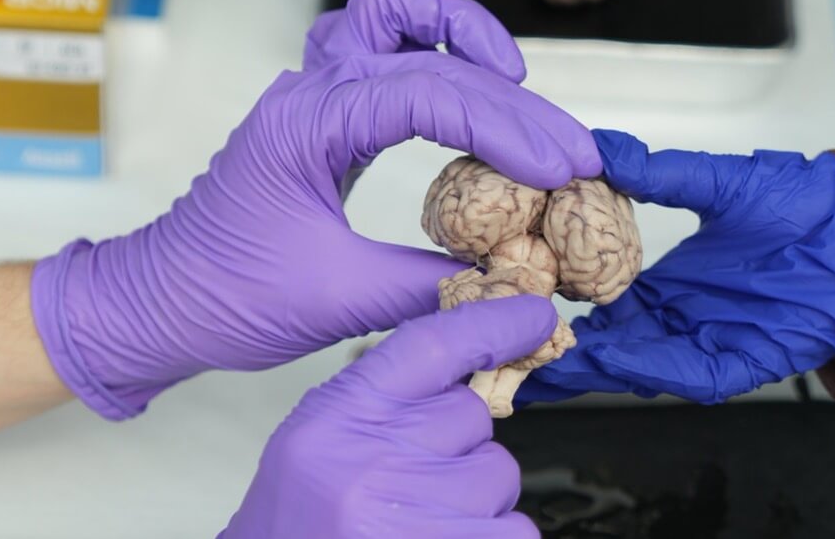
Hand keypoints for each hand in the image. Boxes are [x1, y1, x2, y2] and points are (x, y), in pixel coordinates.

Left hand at [31, 0, 600, 419]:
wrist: (162, 302)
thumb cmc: (228, 298)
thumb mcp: (339, 300)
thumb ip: (431, 283)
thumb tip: (511, 278)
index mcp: (306, 126)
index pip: (426, 96)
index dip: (504, 129)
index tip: (559, 171)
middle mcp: (309, 94)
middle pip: (428, 57)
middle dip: (509, 101)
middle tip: (570, 150)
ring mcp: (313, 98)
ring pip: (389, 16)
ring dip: (458, 31)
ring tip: (517, 75)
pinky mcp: (324, 119)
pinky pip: (380, 54)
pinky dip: (432, 55)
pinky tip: (471, 89)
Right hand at [219, 296, 551, 538]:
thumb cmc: (300, 522)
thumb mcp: (319, 443)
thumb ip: (383, 402)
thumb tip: (463, 374)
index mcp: (341, 418)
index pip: (432, 345)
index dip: (494, 325)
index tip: (534, 317)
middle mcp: (379, 460)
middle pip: (472, 414)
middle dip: (461, 442)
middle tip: (418, 479)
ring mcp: (419, 514)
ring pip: (498, 473)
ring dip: (477, 496)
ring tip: (424, 520)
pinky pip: (515, 530)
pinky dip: (493, 534)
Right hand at [519, 130, 834, 403]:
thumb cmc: (799, 205)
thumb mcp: (715, 182)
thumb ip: (657, 172)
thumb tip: (598, 148)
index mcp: (667, 287)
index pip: (599, 311)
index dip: (559, 310)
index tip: (516, 303)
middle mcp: (680, 322)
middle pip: (608, 348)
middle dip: (561, 354)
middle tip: (508, 351)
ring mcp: (709, 346)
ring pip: (639, 369)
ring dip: (594, 369)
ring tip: (544, 364)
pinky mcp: (744, 364)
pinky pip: (689, 375)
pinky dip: (652, 370)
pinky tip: (617, 361)